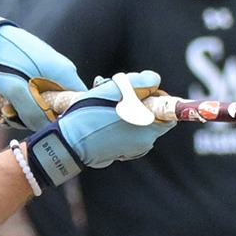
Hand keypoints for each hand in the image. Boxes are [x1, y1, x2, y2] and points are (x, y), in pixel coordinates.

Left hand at [0, 11, 81, 129]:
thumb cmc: (4, 59)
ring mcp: (52, 70)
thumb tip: (45, 128)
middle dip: (41, 117)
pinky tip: (9, 104)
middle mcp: (63, 72)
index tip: (47, 127)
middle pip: (61, 104)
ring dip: (28, 110)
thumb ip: (32, 111)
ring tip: (7, 112)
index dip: (66, 118)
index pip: (78, 102)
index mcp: (64, 73)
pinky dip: (26, 100)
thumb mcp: (16, 89)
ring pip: (47, 100)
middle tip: (17, 120)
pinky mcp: (40, 71)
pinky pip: (39, 92)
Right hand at [22, 71, 174, 185]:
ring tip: (104, 105)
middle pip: (150, 119)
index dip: (157, 100)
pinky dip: (117, 126)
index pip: (168, 115)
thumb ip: (140, 82)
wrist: (67, 143)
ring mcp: (130, 151)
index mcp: (148, 128)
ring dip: (125, 113)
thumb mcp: (114, 91)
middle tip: (117, 96)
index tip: (141, 93)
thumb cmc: (89, 117)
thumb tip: (154, 81)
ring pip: (136, 126)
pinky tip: (100, 119)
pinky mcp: (118, 154)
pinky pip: (125, 136)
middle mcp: (143, 143)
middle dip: (137, 105)